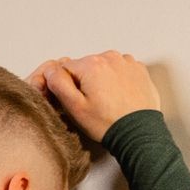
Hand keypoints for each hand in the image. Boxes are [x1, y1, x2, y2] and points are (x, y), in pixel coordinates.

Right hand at [27, 50, 160, 142]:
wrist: (139, 133)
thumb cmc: (107, 124)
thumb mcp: (75, 108)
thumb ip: (59, 84)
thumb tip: (51, 70)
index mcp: (91, 64)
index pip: (65, 68)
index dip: (66, 87)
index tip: (76, 101)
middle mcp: (109, 56)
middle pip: (85, 67)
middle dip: (85, 83)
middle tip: (92, 105)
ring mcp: (126, 61)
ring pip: (103, 68)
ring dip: (101, 81)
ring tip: (107, 102)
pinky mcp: (138, 69)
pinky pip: (120, 71)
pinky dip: (117, 81)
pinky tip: (119, 98)